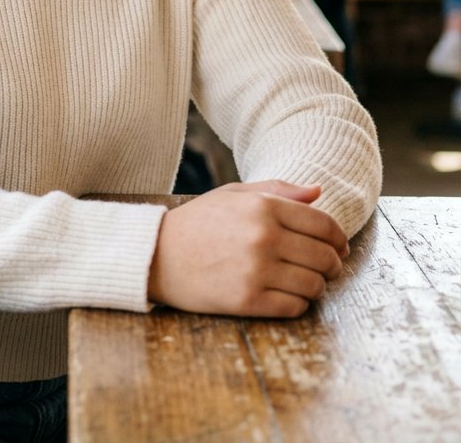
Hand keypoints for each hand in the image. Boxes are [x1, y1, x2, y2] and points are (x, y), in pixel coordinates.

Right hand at [148, 181, 348, 317]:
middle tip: (324, 268)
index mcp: (264, 207)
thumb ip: (278, 190)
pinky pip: (295, 307)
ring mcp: (257, 270)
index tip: (338, 248)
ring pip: (314, 285)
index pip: (325, 225)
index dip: (339, 239)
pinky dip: (297, 304)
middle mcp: (264, 237)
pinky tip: (285, 295)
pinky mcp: (248, 300)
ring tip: (303, 282)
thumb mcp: (234, 194)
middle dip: (331, 265)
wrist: (157, 254)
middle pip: (324, 257)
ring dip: (315, 286)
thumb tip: (318, 192)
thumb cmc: (199, 222)